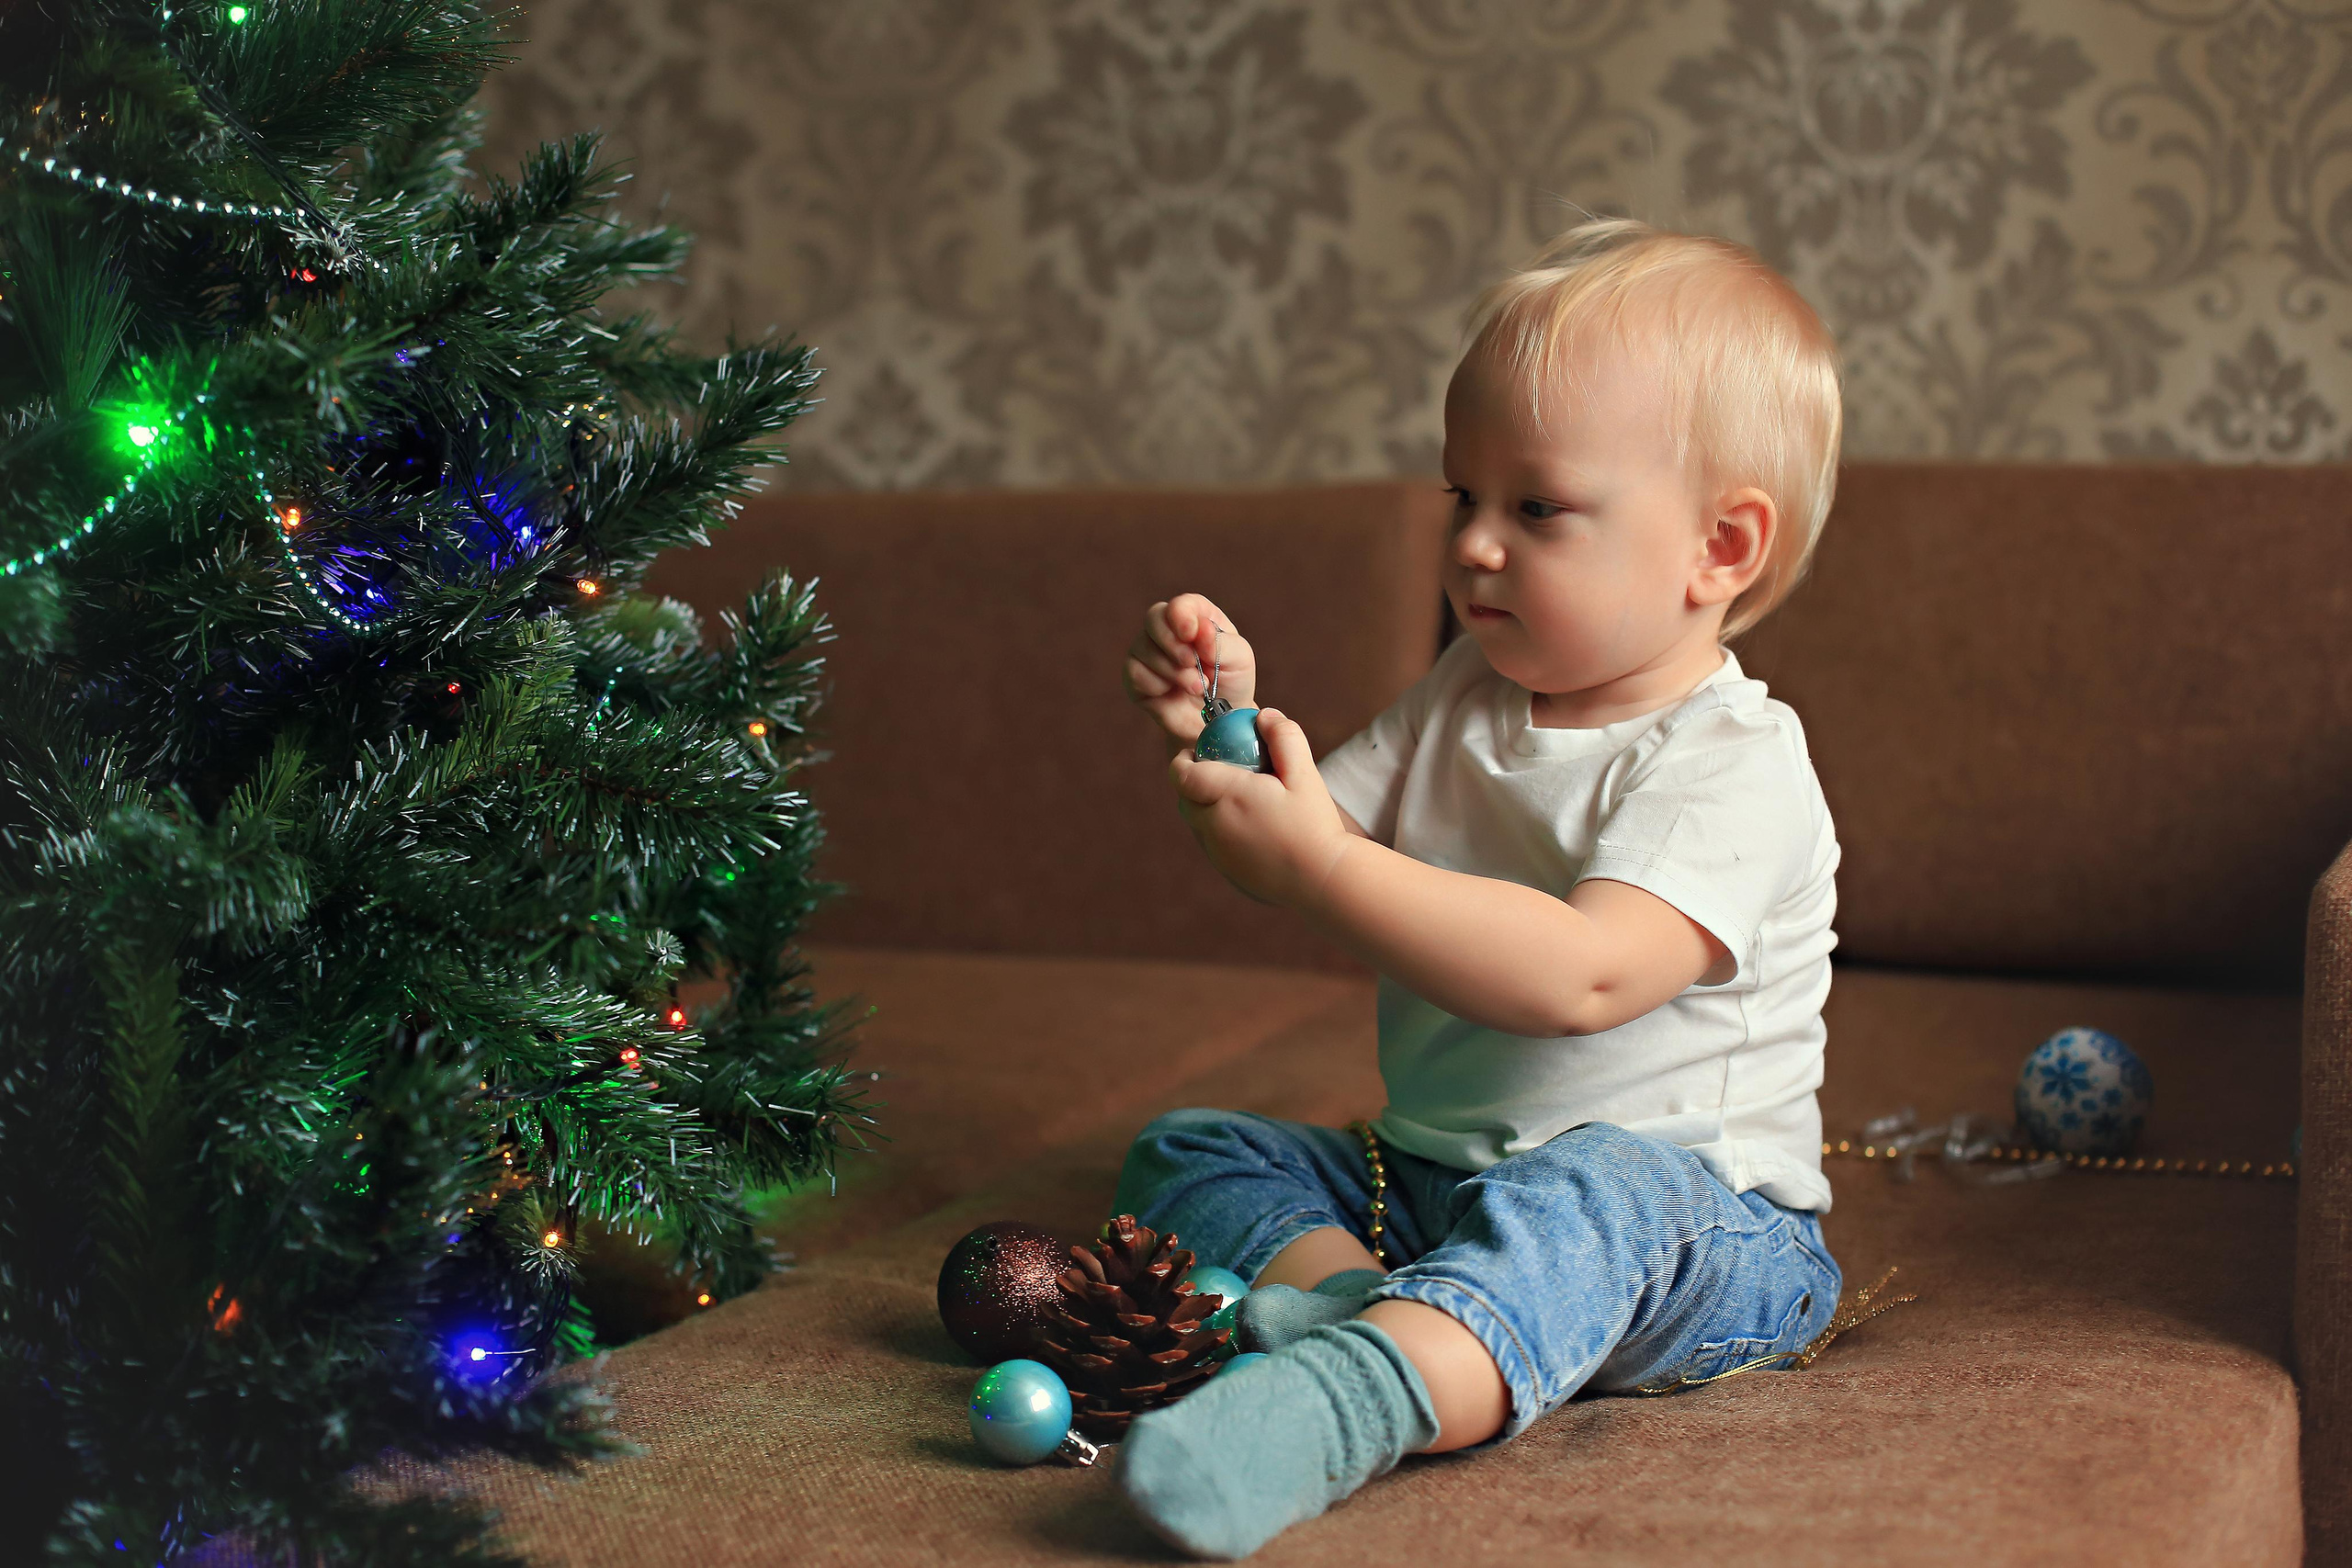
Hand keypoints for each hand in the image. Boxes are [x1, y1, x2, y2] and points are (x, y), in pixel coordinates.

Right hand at [1123, 594, 1256, 748]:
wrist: (1218, 721)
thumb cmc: (1231, 682)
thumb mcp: (1239, 660)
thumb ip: (1221, 643)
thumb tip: (1200, 630)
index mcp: (1196, 616)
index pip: (1181, 605)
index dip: (1182, 615)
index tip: (1191, 633)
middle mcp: (1168, 628)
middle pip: (1154, 618)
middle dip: (1173, 643)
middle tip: (1193, 664)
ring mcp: (1148, 649)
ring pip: (1144, 647)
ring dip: (1173, 672)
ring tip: (1197, 687)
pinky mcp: (1135, 675)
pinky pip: (1135, 672)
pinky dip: (1157, 685)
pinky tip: (1172, 693)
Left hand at [1168, 708, 1351, 908]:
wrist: (1323, 880)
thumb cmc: (1314, 824)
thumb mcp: (1305, 773)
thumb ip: (1284, 737)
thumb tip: (1264, 715)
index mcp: (1228, 797)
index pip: (1182, 775)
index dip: (1182, 761)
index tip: (1198, 751)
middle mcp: (1213, 827)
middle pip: (1186, 799)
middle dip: (1195, 783)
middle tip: (1223, 772)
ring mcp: (1218, 854)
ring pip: (1197, 824)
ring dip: (1207, 808)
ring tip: (1241, 799)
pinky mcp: (1227, 873)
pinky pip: (1212, 845)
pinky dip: (1221, 831)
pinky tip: (1253, 827)